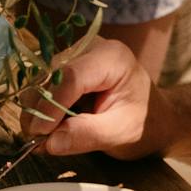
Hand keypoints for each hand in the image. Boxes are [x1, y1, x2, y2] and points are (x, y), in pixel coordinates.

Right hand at [25, 35, 158, 160]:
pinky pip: (41, 87)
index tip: (40, 134)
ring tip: (49, 136)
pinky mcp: (64, 67)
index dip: (51, 105)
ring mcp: (74, 54)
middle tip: (40, 141)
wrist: (152, 116)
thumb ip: (86, 135)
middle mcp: (89, 48)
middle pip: (50, 76)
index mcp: (112, 57)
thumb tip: (48, 142)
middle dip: (40, 110)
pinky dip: (41, 109)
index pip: (71, 76)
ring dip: (38, 111)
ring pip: (40, 82)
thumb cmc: (143, 122)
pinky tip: (53, 126)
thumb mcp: (120, 133)